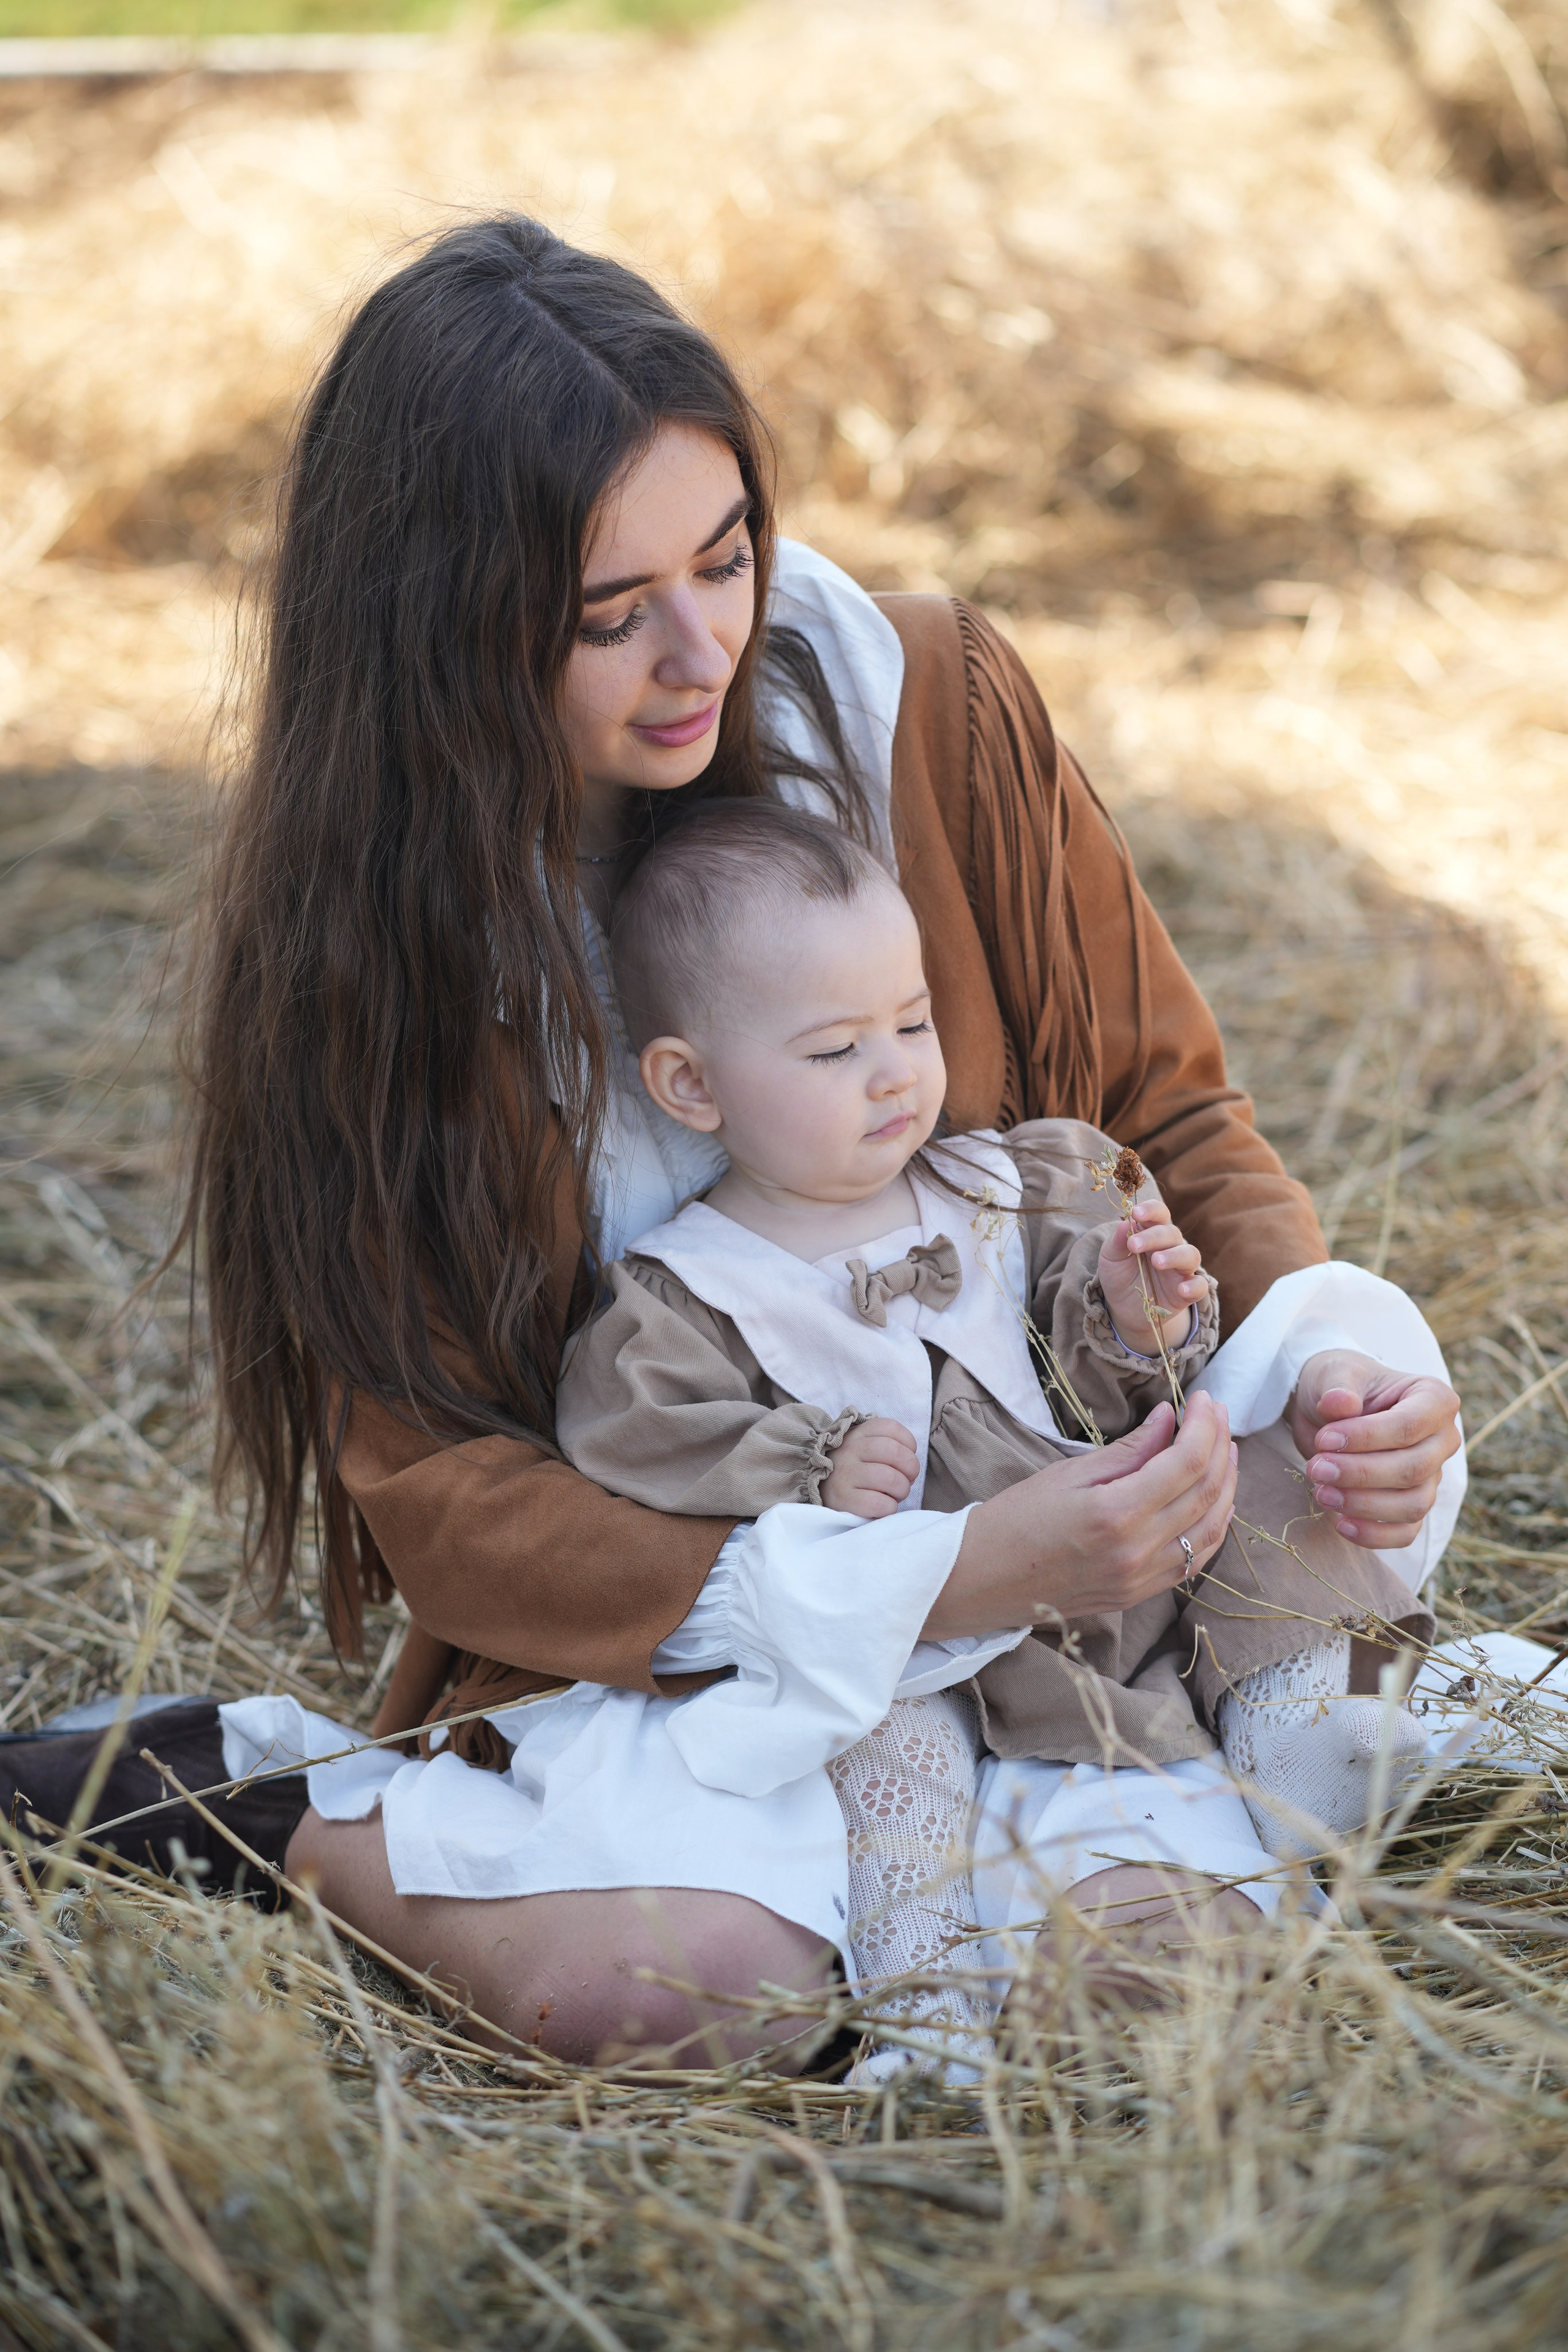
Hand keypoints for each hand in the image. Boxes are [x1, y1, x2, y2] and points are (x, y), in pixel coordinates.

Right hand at [821, 1417, 919, 1518]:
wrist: (820, 1490)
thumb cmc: (853, 1470)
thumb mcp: (864, 1448)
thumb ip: (888, 1446)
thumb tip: (911, 1464)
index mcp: (858, 1433)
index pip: (892, 1428)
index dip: (908, 1445)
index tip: (905, 1458)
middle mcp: (850, 1449)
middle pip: (895, 1452)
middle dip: (911, 1469)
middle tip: (906, 1480)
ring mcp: (845, 1474)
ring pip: (890, 1479)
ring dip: (901, 1490)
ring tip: (894, 1494)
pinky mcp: (843, 1499)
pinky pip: (879, 1503)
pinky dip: (889, 1507)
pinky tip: (883, 1506)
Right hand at [924, 1394, 1237, 1636]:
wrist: (979, 1581)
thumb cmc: (1013, 1521)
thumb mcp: (1066, 1473)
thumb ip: (1128, 1450)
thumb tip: (1170, 1420)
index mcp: (1116, 1514)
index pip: (1186, 1462)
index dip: (1204, 1425)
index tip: (1205, 1398)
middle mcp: (1138, 1551)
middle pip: (1206, 1492)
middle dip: (1220, 1446)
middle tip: (1218, 1414)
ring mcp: (1142, 1579)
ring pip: (1211, 1529)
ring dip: (1227, 1486)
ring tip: (1226, 1451)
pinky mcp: (1139, 1595)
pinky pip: (1194, 1560)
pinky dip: (1213, 1526)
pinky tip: (1215, 1501)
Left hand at [1097, 1196, 1205, 1352]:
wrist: (1123, 1308)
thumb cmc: (1119, 1275)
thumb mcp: (1110, 1258)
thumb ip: (1117, 1242)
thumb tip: (1124, 1223)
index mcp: (1152, 1232)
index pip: (1159, 1213)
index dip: (1150, 1210)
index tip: (1135, 1213)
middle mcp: (1170, 1247)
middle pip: (1172, 1233)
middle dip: (1154, 1237)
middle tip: (1134, 1245)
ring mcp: (1181, 1269)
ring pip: (1190, 1255)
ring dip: (1174, 1256)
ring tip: (1157, 1262)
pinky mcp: (1187, 1291)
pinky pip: (1200, 1286)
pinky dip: (1194, 1286)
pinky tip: (1182, 1290)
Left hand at [1287, 1351, 1460, 1548]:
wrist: (1331, 1412)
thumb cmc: (1339, 1386)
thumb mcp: (1333, 1374)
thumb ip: (1337, 1386)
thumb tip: (1340, 1403)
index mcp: (1434, 1399)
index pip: (1409, 1427)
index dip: (1366, 1439)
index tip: (1324, 1440)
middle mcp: (1443, 1439)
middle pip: (1413, 1469)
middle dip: (1360, 1474)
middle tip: (1316, 1468)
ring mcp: (1433, 1475)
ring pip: (1413, 1505)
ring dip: (1363, 1505)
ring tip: (1321, 1493)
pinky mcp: (1413, 1505)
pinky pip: (1406, 1532)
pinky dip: (1374, 1535)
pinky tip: (1339, 1523)